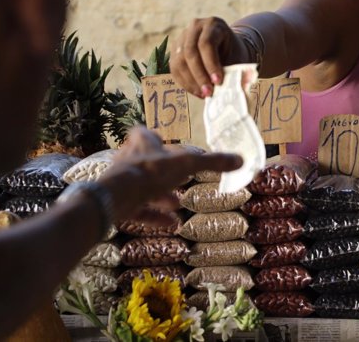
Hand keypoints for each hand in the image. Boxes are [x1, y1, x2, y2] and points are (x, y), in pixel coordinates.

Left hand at [100, 126, 242, 220]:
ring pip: (141, 187)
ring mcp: (121, 182)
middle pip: (144, 161)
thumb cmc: (151, 172)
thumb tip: (241, 160)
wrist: (118, 197)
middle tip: (178, 180)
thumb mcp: (187, 165)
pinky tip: (172, 224)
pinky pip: (138, 209)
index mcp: (141, 143)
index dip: (154, 139)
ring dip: (160, 195)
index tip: (164, 144)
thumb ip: (213, 162)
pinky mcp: (117, 203)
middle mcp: (128, 159)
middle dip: (163, 173)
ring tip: (178, 203)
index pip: (144, 134)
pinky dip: (154, 216)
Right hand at [170, 17, 247, 97]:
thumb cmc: (233, 52)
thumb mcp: (237, 57)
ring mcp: (182, 37)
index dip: (211, 64)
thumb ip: (232, 71)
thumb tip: (228, 90)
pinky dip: (184, 82)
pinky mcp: (175, 49)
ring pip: (179, 61)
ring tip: (203, 94)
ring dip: (191, 81)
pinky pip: (174, 68)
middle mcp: (194, 27)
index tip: (218, 82)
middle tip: (208, 92)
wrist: (226, 46)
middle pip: (190, 52)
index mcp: (213, 24)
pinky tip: (196, 91)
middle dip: (199, 75)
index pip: (206, 44)